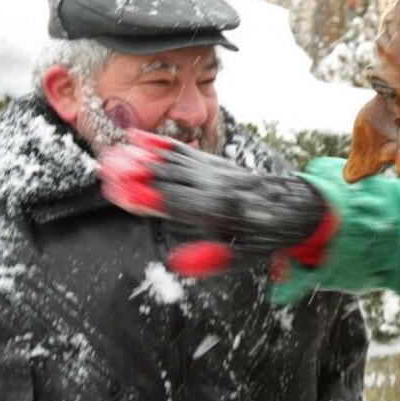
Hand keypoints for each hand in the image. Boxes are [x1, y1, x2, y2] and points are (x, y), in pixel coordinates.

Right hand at [98, 130, 328, 274]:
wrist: (293, 205)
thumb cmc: (265, 236)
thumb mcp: (243, 256)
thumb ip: (211, 260)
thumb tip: (175, 263)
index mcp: (222, 211)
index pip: (179, 203)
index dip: (149, 198)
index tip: (122, 193)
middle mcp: (216, 185)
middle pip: (171, 178)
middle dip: (138, 174)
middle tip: (106, 171)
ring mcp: (215, 171)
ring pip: (174, 161)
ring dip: (142, 157)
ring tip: (112, 154)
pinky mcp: (214, 163)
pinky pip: (184, 151)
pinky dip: (159, 144)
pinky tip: (137, 137)